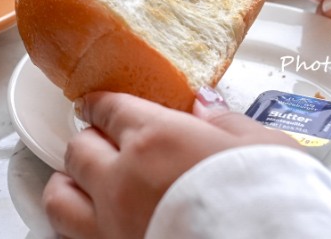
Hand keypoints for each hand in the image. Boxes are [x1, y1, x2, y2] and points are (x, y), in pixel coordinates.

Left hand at [42, 91, 297, 238]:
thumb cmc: (270, 204)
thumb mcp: (263, 146)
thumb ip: (225, 123)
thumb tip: (205, 106)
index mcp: (156, 138)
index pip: (109, 108)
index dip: (101, 105)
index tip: (99, 106)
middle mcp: (123, 180)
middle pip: (79, 148)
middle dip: (88, 142)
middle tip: (100, 143)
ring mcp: (110, 225)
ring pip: (60, 197)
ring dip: (68, 185)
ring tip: (80, 184)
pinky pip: (70, 238)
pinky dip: (75, 228)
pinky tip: (92, 226)